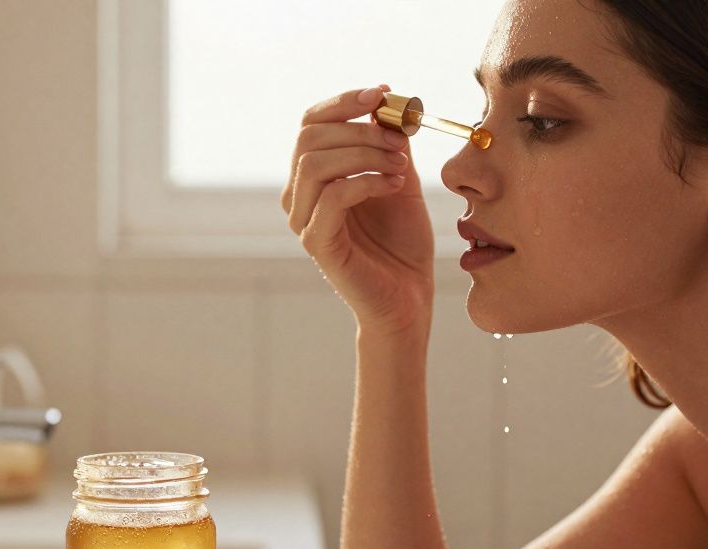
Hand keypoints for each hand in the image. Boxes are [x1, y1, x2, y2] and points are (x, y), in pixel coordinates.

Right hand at [282, 85, 434, 335]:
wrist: (408, 298)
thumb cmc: (401, 243)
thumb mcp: (399, 179)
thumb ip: (388, 144)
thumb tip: (386, 104)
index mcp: (313, 176)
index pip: (311, 123)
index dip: (344, 102)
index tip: (383, 92)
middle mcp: (299, 196)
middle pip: (309, 137)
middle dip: (359, 128)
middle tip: (400, 139)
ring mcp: (303, 221)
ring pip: (316, 164)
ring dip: (364, 154)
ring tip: (400, 166)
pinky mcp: (317, 244)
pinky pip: (332, 197)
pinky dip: (366, 182)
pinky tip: (395, 186)